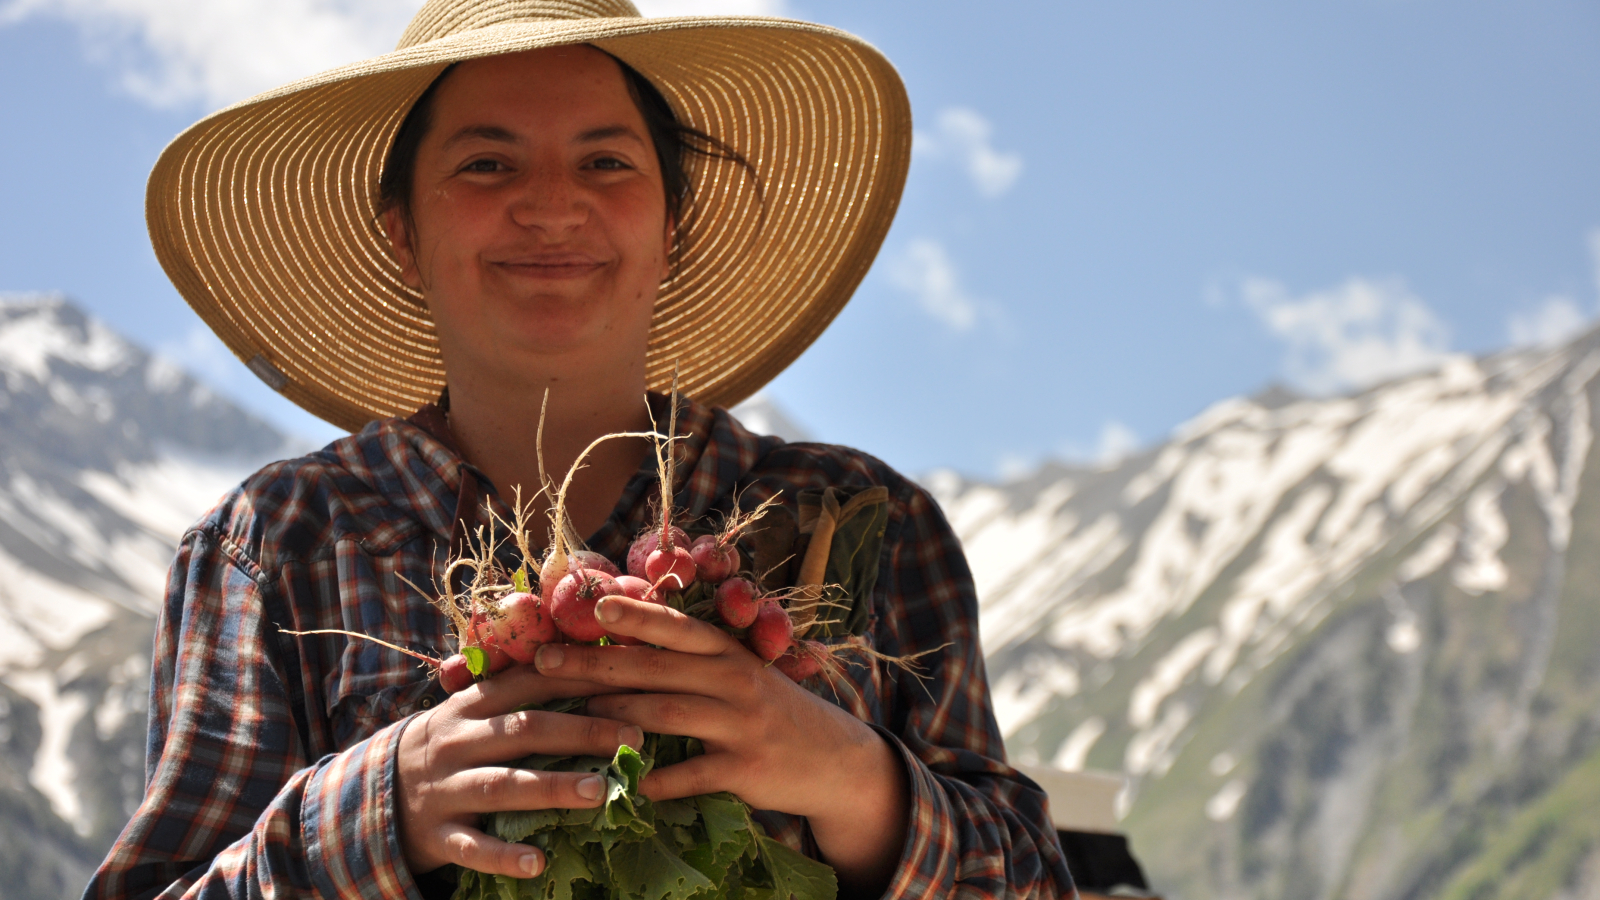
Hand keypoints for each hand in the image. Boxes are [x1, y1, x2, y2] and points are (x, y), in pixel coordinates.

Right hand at [396, 665, 640, 878]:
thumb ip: (517, 694)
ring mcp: (445, 789)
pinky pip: (473, 847)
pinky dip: (504, 856)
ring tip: (599, 791)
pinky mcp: (437, 835)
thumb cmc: (448, 748)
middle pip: (524, 730)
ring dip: (552, 787)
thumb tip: (588, 671)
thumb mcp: (471, 714)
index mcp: (471, 706)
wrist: (371, 795)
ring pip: (502, 785)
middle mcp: (457, 742)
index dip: (578, 680)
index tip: (627, 680)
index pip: (529, 683)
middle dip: (581, 730)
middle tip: (633, 736)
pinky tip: (538, 862)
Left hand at [535, 596, 908, 894]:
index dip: (635, 615)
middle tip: (546, 662)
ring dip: (612, 717)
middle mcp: (734, 680)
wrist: (833, 759)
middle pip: (654, 669)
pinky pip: (688, 774)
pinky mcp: (745, 770)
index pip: (676, 627)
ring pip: (664, 714)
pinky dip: (653, 779)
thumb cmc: (769, 710)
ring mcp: (740, 725)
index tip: (594, 608)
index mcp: (728, 652)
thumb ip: (691, 661)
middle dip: (595, 665)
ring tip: (570, 718)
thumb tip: (618, 647)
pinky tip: (620, 781)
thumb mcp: (740, 674)